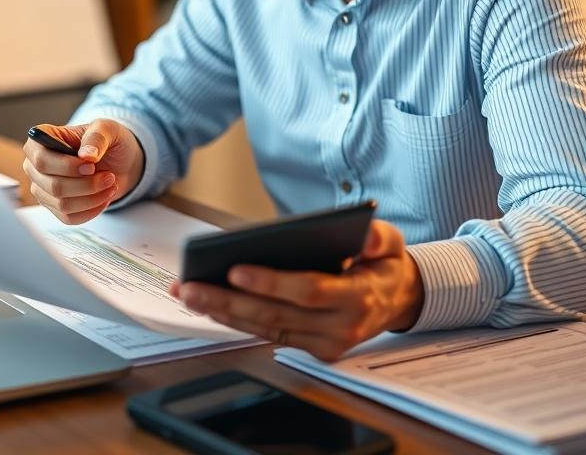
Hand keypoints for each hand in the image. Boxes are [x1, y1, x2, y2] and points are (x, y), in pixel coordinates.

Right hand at [22, 119, 143, 224]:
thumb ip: (97, 137)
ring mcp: (43, 188)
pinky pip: (69, 218)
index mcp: (42, 139)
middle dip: (87, 185)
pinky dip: (91, 210)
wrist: (120, 161)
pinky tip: (104, 197)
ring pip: (62, 204)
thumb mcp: (108, 129)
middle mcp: (36, 165)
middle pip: (53, 186)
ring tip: (110, 184)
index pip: (41, 160)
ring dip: (92, 198)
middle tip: (109, 176)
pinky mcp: (54, 206)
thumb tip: (87, 155)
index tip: (91, 165)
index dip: (67, 167)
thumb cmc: (109, 141)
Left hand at [170, 220, 423, 361]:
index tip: (235, 269)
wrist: (397, 300)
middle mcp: (340, 328)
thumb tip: (364, 235)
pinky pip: (268, 334)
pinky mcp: (311, 350)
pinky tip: (208, 304)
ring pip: (265, 329)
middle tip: (190, 286)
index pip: (309, 292)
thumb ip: (378, 238)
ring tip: (188, 293)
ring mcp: (325, 344)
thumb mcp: (390, 242)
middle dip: (228, 301)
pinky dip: (235, 320)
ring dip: (222, 312)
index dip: (271, 283)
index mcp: (358, 298)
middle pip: (275, 316)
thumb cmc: (383, 264)